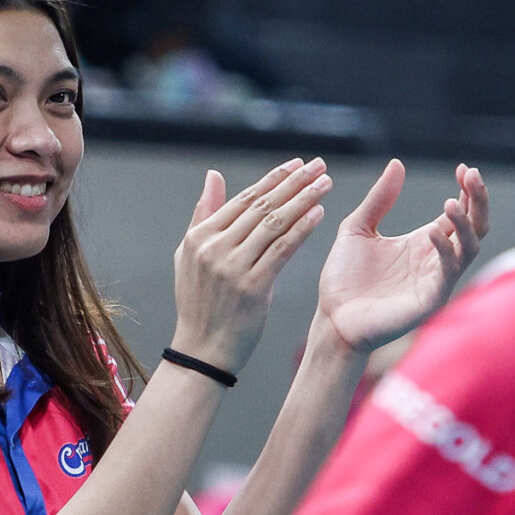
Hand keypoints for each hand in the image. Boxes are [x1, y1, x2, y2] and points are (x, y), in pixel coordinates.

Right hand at [166, 159, 334, 374]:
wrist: (203, 350)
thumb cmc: (200, 304)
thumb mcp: (190, 256)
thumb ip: (204, 215)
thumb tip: (213, 176)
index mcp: (200, 237)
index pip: (243, 199)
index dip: (273, 179)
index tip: (296, 164)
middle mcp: (214, 248)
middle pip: (262, 206)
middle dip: (294, 182)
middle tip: (319, 165)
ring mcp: (232, 267)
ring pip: (275, 224)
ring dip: (303, 200)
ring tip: (325, 184)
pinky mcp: (252, 287)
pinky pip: (282, 250)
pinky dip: (302, 229)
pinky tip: (319, 214)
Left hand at [314, 160, 487, 356]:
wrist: (332, 318)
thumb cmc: (345, 278)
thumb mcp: (358, 228)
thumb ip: (379, 199)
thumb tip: (397, 163)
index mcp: (423, 242)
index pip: (459, 213)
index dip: (467, 190)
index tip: (465, 167)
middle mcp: (436, 259)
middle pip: (475, 226)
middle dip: (478, 200)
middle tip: (473, 174)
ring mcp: (436, 280)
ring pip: (469, 248)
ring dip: (466, 224)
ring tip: (452, 202)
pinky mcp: (429, 299)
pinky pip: (448, 273)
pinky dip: (445, 251)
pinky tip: (433, 231)